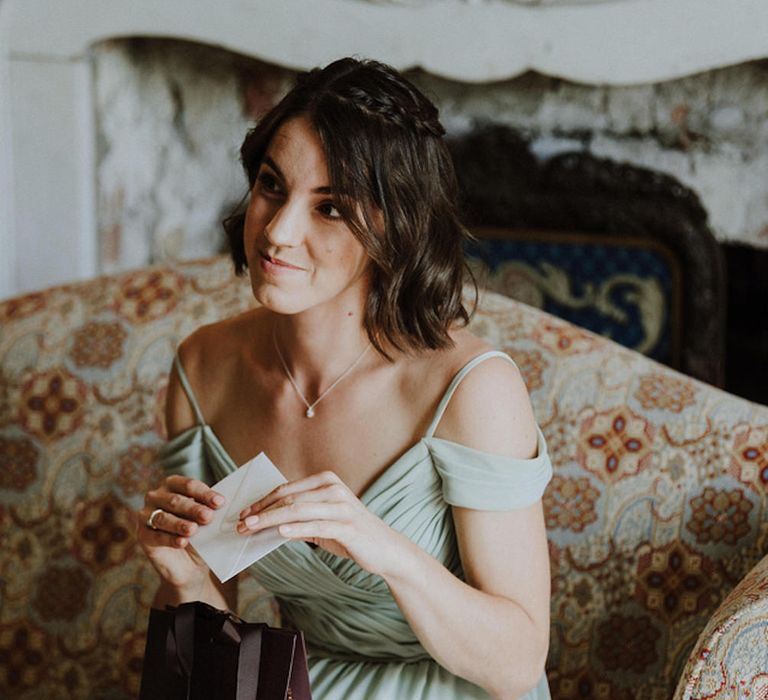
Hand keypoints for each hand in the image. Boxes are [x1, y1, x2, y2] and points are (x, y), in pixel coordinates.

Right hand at [137, 475, 224, 589]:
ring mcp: (146, 515)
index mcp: (172, 485)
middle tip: (208, 516)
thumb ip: (209, 509)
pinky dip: (170, 539)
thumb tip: (221, 503)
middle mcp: (156, 496)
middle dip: (193, 508)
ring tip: (193, 530)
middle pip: (175, 500)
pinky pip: (156, 536)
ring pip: (163, 517)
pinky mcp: (143, 535)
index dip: (204, 493)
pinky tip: (182, 542)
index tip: (219, 503)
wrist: (189, 564)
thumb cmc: (198, 533)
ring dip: (180, 523)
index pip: (188, 485)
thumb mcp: (206, 519)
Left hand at [237, 471, 402, 576]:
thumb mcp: (323, 521)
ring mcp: (341, 506)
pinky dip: (295, 528)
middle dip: (260, 511)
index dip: (262, 500)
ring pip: (297, 510)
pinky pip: (316, 525)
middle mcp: (333, 489)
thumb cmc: (351, 533)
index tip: (243, 513)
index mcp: (326, 481)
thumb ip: (299, 517)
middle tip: (240, 523)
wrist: (385, 548)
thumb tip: (266, 523)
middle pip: (288, 498)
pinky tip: (279, 533)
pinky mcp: (347, 525)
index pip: (286, 488)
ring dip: (269, 520)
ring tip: (250, 529)